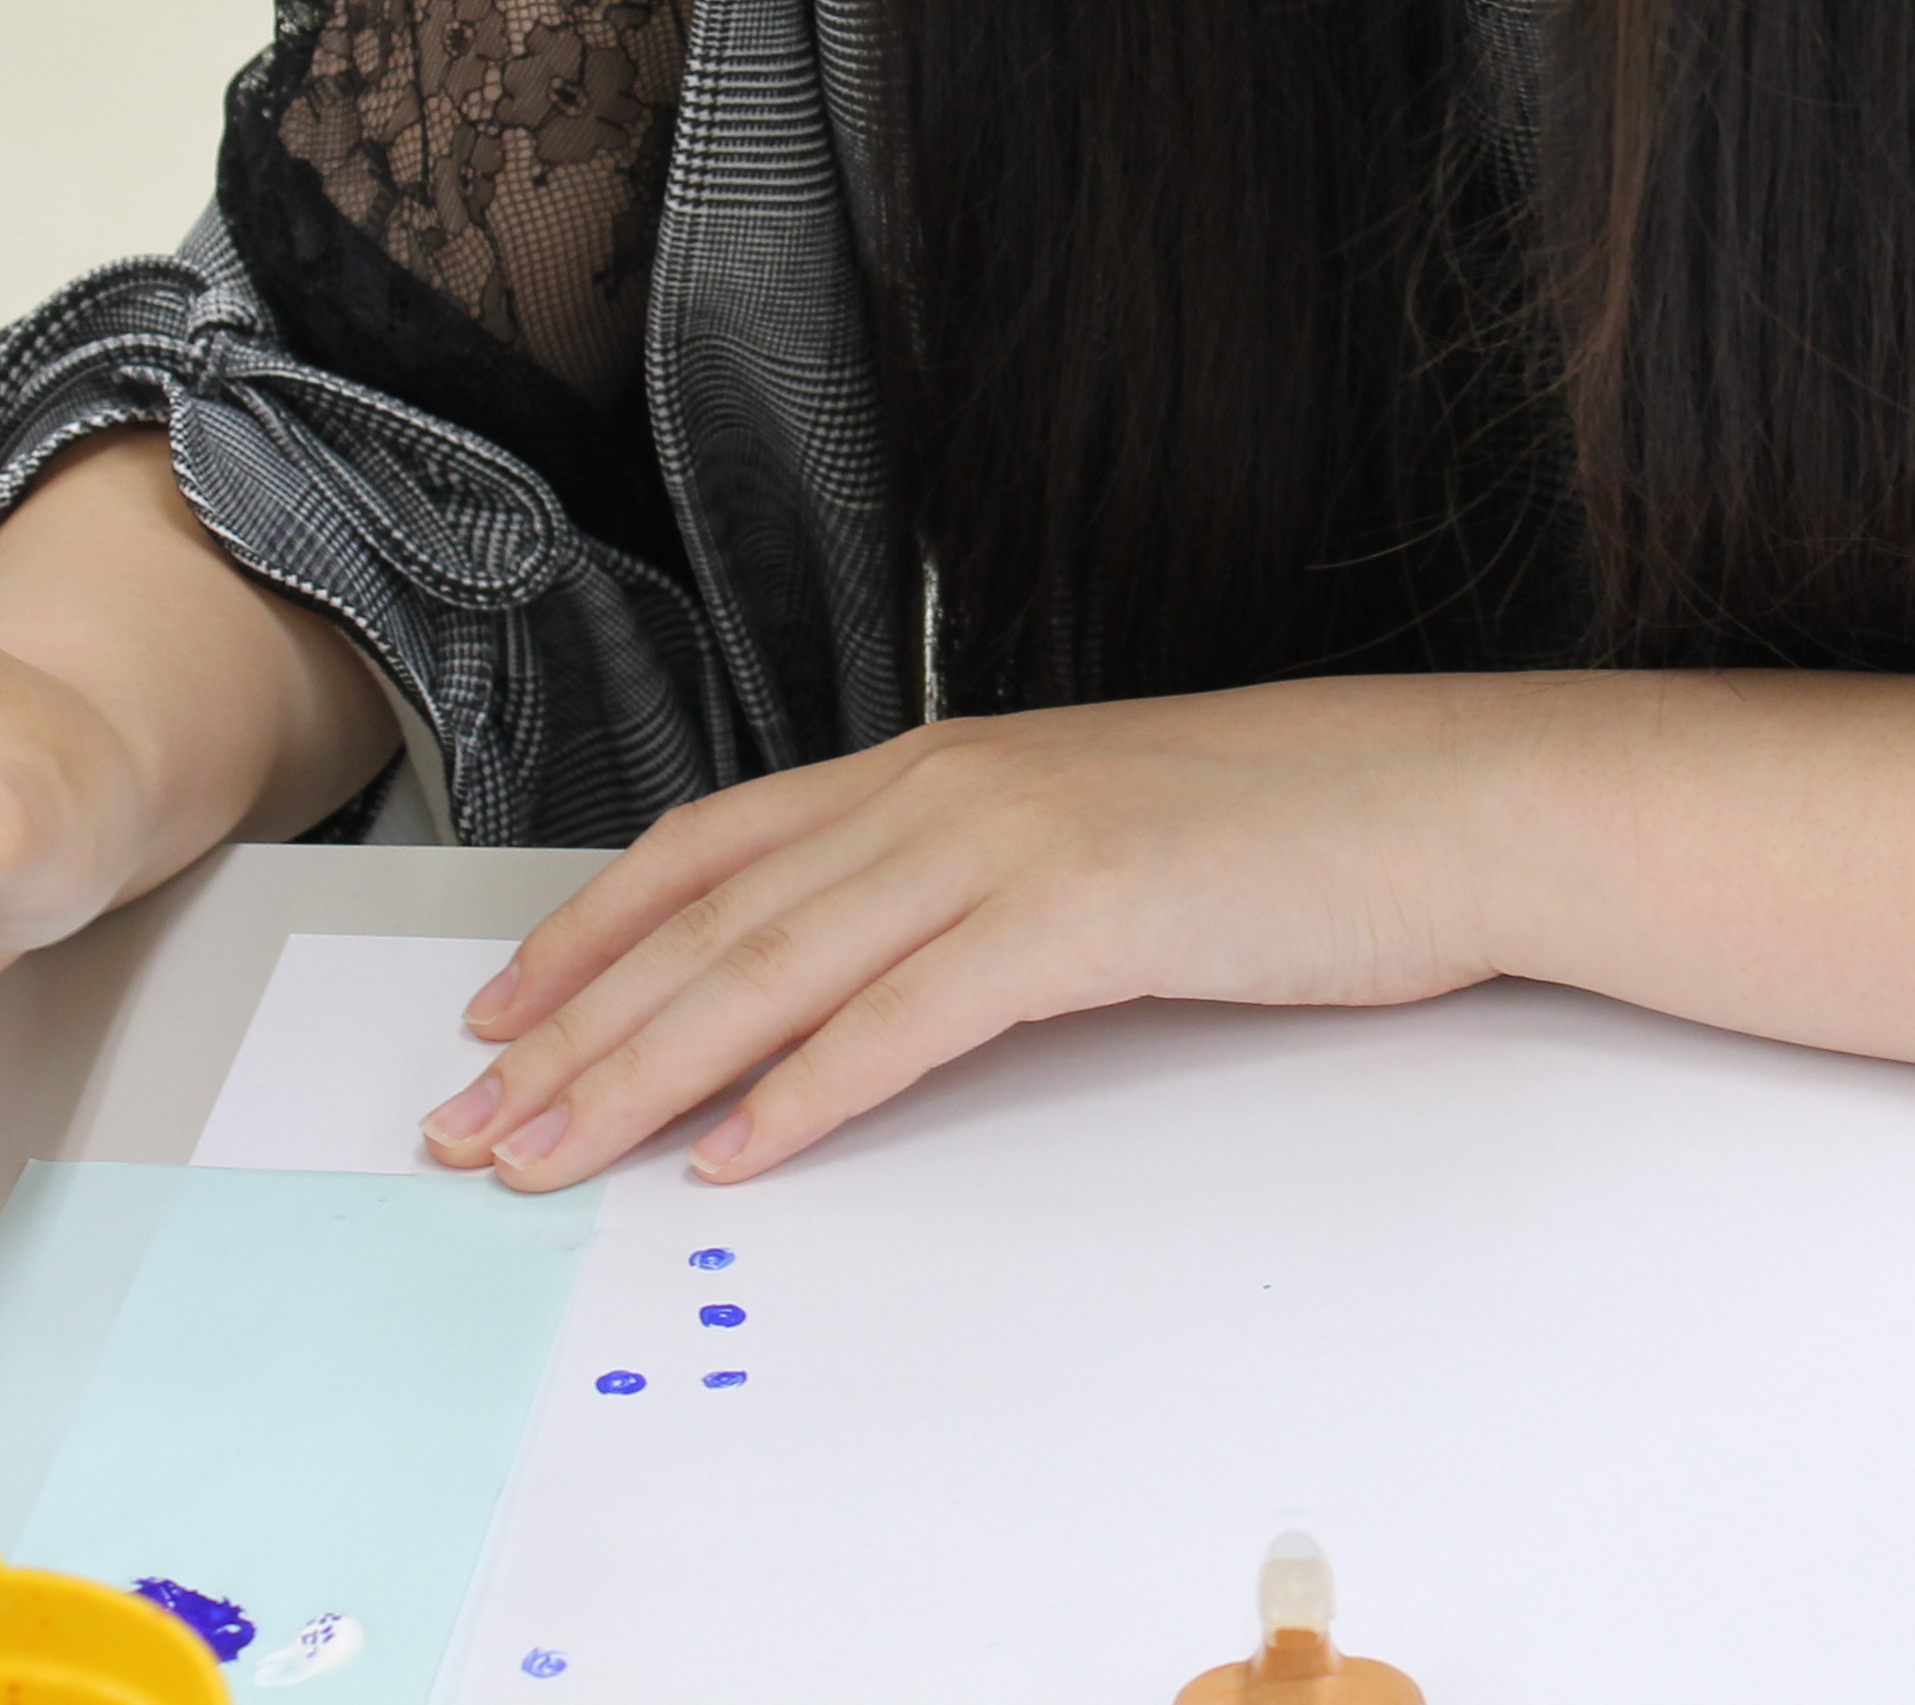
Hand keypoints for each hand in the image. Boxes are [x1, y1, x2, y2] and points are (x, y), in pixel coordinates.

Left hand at [426, 679, 1523, 1189]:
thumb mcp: (1092, 830)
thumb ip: (974, 880)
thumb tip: (875, 969)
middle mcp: (948, 786)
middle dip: (575, 1029)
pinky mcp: (1080, 914)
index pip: (716, 841)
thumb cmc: (1288, 828)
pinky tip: (738, 1153)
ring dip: (645, 1070)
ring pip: (777, 964)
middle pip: (714, 918)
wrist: (1442, 798)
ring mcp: (1010, 842)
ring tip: (550, 1152)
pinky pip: (910, 1015)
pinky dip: (809, 1089)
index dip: (592, 928)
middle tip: (471, 1120)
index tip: (501, 1009)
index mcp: (942, 761)